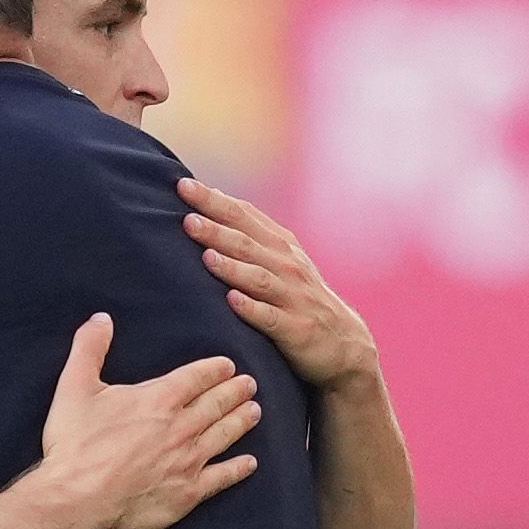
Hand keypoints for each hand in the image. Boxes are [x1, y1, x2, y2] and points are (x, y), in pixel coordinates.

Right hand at [30, 313, 259, 528]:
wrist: (78, 498)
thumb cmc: (75, 443)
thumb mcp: (74, 386)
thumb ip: (90, 348)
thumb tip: (100, 319)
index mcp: (158, 400)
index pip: (196, 378)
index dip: (214, 370)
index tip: (229, 365)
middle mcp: (180, 428)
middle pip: (216, 404)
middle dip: (235, 392)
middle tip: (250, 385)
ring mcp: (187, 461)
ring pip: (224, 436)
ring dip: (241, 422)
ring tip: (255, 411)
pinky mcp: (187, 493)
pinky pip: (221, 478)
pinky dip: (238, 469)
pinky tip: (250, 463)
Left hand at [182, 177, 377, 393]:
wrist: (344, 342)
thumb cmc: (300, 298)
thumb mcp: (282, 261)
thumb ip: (251, 236)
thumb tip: (211, 205)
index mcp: (279, 246)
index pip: (243, 216)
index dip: (215, 200)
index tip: (184, 185)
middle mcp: (286, 266)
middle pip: (247, 244)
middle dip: (217, 230)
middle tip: (187, 220)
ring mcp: (292, 298)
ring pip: (259, 278)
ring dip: (233, 267)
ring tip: (207, 257)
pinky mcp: (296, 329)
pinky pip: (271, 318)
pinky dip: (252, 308)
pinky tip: (233, 301)